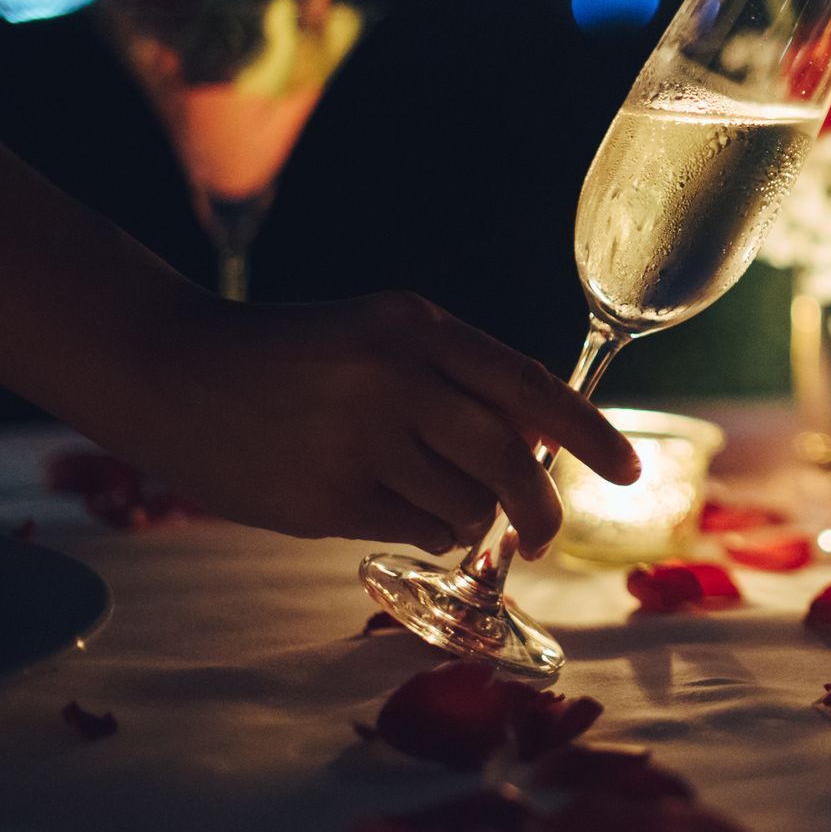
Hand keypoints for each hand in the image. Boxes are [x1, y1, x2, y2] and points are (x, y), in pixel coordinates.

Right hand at [111, 291, 637, 554]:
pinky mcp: (325, 499)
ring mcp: (359, 443)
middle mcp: (395, 381)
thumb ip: (461, 378)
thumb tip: (548, 441)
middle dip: (542, 506)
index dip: (589, 434)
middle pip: (509, 460)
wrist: (171, 369)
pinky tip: (382, 500)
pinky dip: (421, 528)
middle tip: (548, 532)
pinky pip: (414, 532)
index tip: (627, 470)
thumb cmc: (296, 355)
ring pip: (466, 507)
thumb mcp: (385, 334)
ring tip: (427, 493)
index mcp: (417, 329)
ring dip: (470, 516)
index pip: (529, 386)